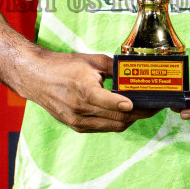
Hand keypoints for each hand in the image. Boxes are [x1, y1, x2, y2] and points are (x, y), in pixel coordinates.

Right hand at [12, 50, 159, 133]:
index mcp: (84, 89)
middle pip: (119, 117)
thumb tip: (134, 72)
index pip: (113, 103)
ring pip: (114, 126)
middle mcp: (80, 109)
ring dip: (130, 119)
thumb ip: (114, 68)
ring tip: (144, 110)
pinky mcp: (76, 126)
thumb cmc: (62, 66)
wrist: (35, 78)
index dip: (132, 105)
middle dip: (140, 113)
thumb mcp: (91, 61)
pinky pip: (103, 128)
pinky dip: (116, 121)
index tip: (147, 103)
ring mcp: (77, 121)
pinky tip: (125, 112)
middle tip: (154, 106)